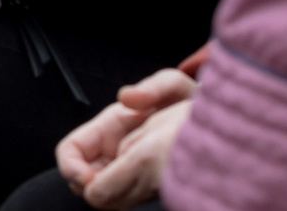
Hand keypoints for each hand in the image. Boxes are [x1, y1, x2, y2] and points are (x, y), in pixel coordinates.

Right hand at [56, 70, 196, 208]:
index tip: (88, 180)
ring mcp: (126, 169)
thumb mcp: (175, 87)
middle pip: (81, 178)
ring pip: (100, 193)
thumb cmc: (192, 104)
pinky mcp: (141, 186)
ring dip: (108, 198)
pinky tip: (144, 194)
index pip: (71, 150)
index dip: (71, 167)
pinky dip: (124, 202)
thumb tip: (125, 98)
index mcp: (110, 126)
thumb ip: (153, 87)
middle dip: (90, 188)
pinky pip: (121, 201)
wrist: (215, 125)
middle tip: (114, 191)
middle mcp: (113, 149)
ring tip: (134, 192)